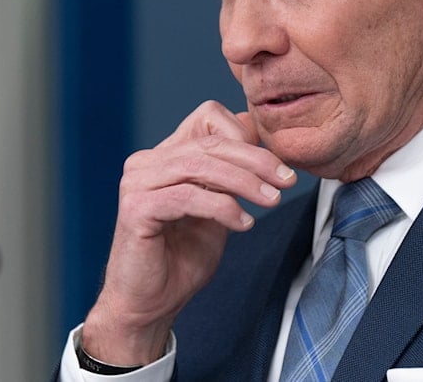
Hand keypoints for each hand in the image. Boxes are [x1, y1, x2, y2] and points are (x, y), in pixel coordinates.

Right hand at [81, 101, 296, 365]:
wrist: (150, 304)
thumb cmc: (183, 256)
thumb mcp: (219, 206)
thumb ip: (232, 174)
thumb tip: (259, 135)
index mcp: (166, 154)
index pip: (209, 118)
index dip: (246, 136)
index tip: (278, 166)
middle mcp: (147, 162)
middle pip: (211, 143)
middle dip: (256, 160)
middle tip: (287, 181)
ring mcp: (137, 182)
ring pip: (201, 166)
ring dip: (244, 182)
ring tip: (272, 201)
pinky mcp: (135, 208)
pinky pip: (188, 197)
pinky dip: (222, 207)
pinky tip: (243, 223)